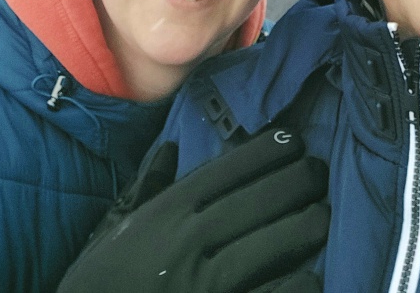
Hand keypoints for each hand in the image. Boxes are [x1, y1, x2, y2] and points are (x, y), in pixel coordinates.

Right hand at [56, 128, 327, 292]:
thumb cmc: (98, 286)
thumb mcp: (111, 234)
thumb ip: (144, 189)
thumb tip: (169, 148)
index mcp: (165, 214)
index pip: (228, 169)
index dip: (268, 150)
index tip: (294, 140)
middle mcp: (188, 243)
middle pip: (261, 199)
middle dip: (299, 181)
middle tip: (318, 173)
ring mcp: (205, 284)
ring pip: (275, 244)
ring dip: (306, 226)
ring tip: (321, 216)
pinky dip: (298, 282)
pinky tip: (310, 275)